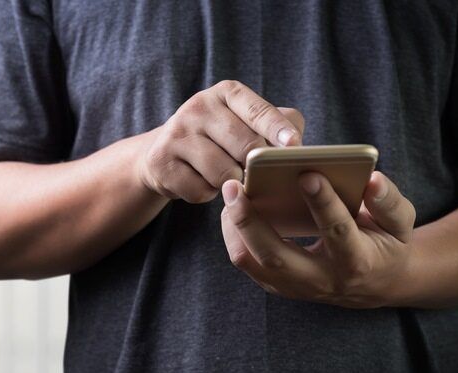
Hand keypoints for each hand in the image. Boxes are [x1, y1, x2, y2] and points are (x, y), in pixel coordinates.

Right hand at [136, 80, 303, 203]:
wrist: (164, 152)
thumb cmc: (219, 138)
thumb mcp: (245, 121)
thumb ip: (276, 125)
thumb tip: (296, 147)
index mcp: (226, 93)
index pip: (258, 111)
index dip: (277, 129)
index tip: (293, 145)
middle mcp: (199, 107)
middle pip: (244, 146)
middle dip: (255, 166)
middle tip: (256, 174)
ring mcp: (176, 134)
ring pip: (222, 173)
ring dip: (230, 183)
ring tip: (225, 177)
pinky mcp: (161, 162)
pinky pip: (199, 190)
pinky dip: (206, 194)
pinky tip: (201, 183)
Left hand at [220, 171, 416, 307]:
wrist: (372, 285)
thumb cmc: (385, 244)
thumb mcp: (399, 224)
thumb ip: (388, 202)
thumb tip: (372, 179)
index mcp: (356, 262)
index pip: (337, 232)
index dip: (324, 203)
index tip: (307, 173)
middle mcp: (320, 280)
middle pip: (275, 256)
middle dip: (250, 219)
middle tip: (235, 185)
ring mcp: (293, 286)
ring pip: (251, 261)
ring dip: (234, 226)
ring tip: (231, 192)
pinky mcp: (275, 284)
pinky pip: (245, 260)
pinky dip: (234, 233)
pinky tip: (234, 207)